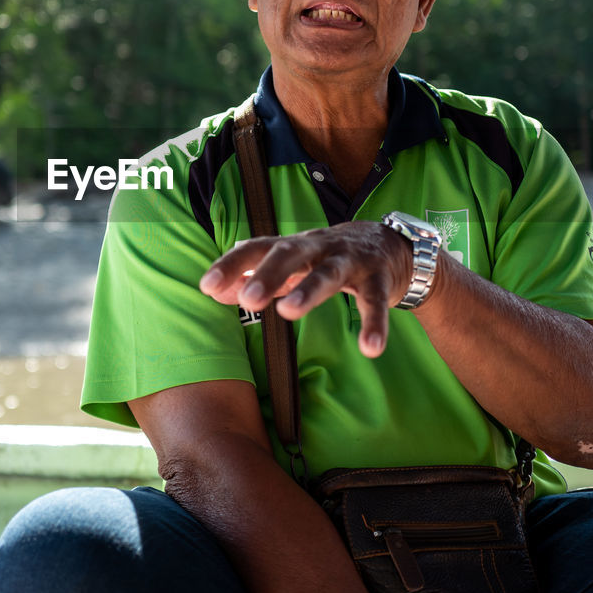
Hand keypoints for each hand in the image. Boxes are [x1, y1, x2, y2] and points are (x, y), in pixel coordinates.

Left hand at [199, 220, 413, 356]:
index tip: (207, 286)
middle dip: (267, 275)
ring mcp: (349, 260)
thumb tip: (215, 293)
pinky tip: (370, 348)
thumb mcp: (289, 265)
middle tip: (248, 300)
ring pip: (328, 273)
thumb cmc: (325, 257)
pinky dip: (374, 324)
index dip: (231, 265)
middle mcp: (317, 247)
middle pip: (289, 254)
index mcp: (291, 246)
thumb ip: (253, 277)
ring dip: (308, 291)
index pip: (255, 249)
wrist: (385, 243)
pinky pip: (375, 301)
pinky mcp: (379, 277)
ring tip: (288, 312)